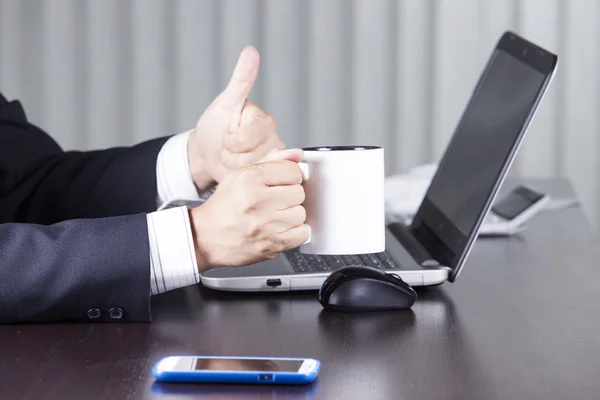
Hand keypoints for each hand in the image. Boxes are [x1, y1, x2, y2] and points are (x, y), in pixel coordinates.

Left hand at [188, 46, 294, 190]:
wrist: (208, 155)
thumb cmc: (215, 128)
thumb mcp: (224, 104)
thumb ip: (241, 80)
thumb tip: (251, 51)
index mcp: (264, 120)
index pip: (247, 139)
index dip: (231, 143)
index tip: (226, 137)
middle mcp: (274, 138)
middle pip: (252, 157)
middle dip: (233, 157)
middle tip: (228, 150)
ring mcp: (273, 159)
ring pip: (255, 171)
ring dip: (237, 169)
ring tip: (233, 160)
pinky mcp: (270, 175)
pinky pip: (261, 181)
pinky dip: (247, 178)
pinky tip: (243, 171)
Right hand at [188, 158, 308, 271]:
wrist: (206, 238)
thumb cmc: (223, 207)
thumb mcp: (240, 175)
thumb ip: (271, 162)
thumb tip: (297, 155)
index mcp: (249, 178)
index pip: (293, 171)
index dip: (289, 177)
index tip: (281, 184)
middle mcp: (258, 200)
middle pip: (299, 192)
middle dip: (289, 197)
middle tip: (274, 202)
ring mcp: (265, 224)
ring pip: (301, 214)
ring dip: (291, 216)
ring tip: (274, 217)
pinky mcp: (271, 244)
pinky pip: (301, 234)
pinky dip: (294, 233)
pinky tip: (280, 230)